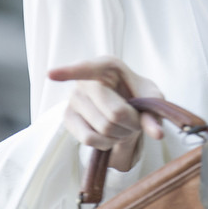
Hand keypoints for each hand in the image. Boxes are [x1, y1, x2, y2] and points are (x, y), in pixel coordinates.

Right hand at [48, 56, 163, 172]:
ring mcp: (73, 100)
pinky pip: (89, 139)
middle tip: (136, 120)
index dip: (69, 72)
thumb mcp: (152, 99)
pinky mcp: (68, 119)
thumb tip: (157, 133)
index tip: (50, 74)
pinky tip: (111, 135)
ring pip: (103, 129)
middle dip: (132, 123)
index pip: (86, 69)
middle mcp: (85, 81)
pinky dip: (107, 143)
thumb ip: (154, 113)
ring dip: (121, 134)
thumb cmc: (138, 95)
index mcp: (106, 66)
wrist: (125, 108)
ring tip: (124, 126)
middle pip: (114, 113)